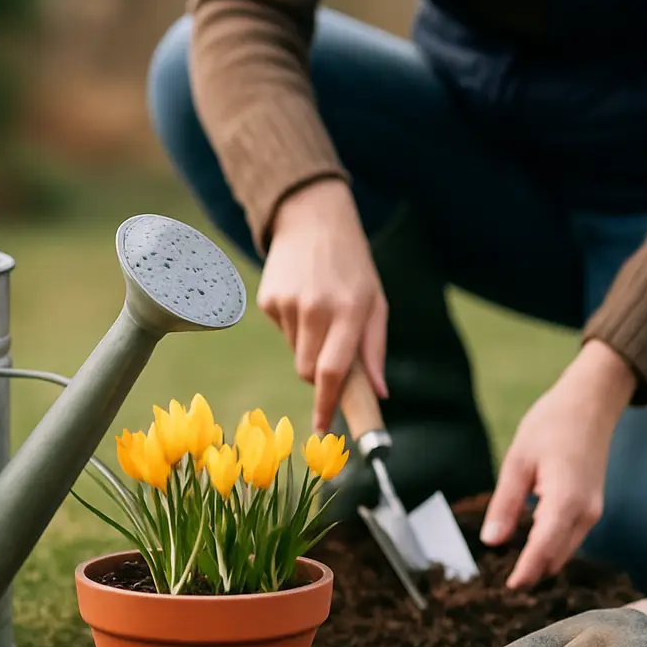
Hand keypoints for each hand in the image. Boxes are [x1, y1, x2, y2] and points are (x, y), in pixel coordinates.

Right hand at [257, 179, 388, 432]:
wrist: (311, 217)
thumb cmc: (352, 264)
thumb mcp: (376, 300)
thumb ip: (376, 349)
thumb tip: (378, 392)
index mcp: (351, 310)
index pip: (334, 371)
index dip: (328, 405)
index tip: (323, 429)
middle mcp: (317, 308)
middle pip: (308, 370)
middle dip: (319, 376)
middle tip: (332, 352)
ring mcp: (288, 304)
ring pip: (294, 352)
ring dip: (308, 345)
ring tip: (319, 310)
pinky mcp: (268, 299)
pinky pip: (282, 331)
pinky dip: (293, 325)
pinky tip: (302, 296)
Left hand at [481, 341, 636, 589]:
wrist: (591, 404)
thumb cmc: (551, 425)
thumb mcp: (518, 461)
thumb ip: (505, 504)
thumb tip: (491, 542)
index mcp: (565, 501)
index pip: (543, 549)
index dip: (526, 571)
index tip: (509, 588)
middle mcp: (585, 513)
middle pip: (555, 557)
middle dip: (532, 571)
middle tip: (500, 578)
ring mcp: (593, 512)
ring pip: (564, 551)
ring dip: (541, 559)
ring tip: (512, 563)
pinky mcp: (593, 508)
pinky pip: (570, 537)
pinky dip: (551, 544)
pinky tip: (529, 538)